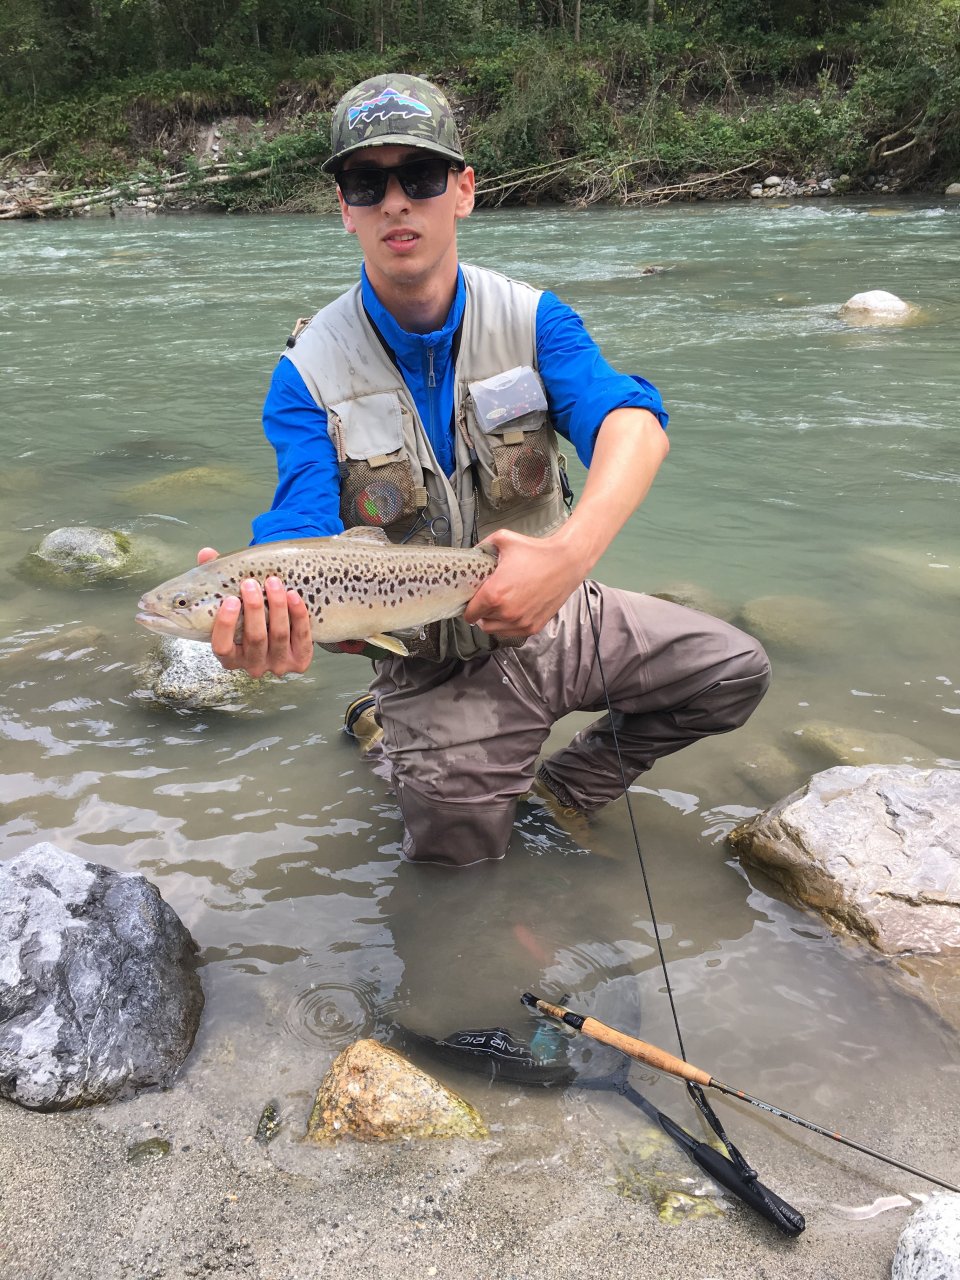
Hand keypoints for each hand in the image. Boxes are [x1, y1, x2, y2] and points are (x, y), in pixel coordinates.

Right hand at [197, 547, 313, 677]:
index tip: (230, 600)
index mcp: (230, 657)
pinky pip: (301, 637)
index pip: (222, 648)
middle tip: (251, 583)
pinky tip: (293, 595)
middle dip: (254, 608)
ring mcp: (277, 665)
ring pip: (279, 635)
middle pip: (255, 638)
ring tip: (273, 582)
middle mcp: (253, 666)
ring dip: (277, 606)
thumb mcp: (231, 602)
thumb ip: (215, 579)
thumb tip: (205, 553)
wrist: (282, 634)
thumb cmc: (249, 616)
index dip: (226, 625)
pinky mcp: (300, 661)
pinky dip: (298, 615)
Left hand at [462, 528, 589, 637]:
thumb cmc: (536, 551)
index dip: (468, 606)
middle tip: (487, 599)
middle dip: (481, 612)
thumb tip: (471, 554)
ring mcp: (521, 622)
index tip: (472, 599)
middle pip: (481, 622)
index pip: (470, 613)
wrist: (566, 562)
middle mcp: (506, 613)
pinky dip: (508, 625)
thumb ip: (481, 547)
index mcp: (494, 594)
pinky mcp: (534, 627)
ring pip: (495, 630)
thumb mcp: (503, 539)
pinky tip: (512, 610)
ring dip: (493, 620)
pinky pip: (512, 633)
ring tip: (500, 605)